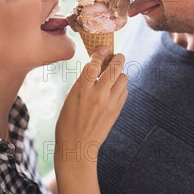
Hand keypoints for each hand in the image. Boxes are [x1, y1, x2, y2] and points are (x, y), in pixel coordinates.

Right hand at [54, 46, 127, 165]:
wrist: (78, 146)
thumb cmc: (68, 122)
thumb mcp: (69, 99)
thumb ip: (83, 83)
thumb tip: (95, 69)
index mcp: (82, 89)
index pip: (94, 64)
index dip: (100, 53)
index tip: (103, 47)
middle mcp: (98, 94)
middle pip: (115, 68)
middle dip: (118, 58)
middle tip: (117, 56)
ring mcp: (109, 103)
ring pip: (124, 78)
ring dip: (120, 73)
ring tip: (114, 75)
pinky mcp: (117, 110)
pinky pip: (124, 91)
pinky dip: (121, 87)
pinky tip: (114, 90)